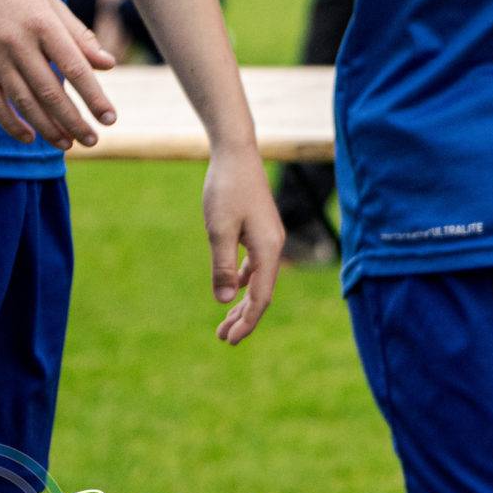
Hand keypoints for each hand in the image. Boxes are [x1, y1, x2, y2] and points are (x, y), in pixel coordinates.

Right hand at [0, 0, 116, 147]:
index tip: (110, 119)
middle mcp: (17, 42)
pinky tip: (29, 137)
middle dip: (73, 121)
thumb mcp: (51, 5)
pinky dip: (10, 123)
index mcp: (43, 24)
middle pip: (50, 92)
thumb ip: (79, 37)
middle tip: (93, 141)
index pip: (75, 69)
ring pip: (22, 101)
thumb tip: (108, 65)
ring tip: (66, 145)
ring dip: (47, 128)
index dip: (93, 97)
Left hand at [201, 151, 283, 344]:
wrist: (236, 153)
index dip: (246, 321)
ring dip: (243, 301)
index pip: (261, 297)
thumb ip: (222, 266)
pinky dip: (244, 281)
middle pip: (263, 292)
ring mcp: (268, 238)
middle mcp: (274, 246)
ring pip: (259, 280)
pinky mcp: (260, 230)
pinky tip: (231, 288)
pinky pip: (255, 265)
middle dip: (244, 317)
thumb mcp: (218, 230)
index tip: (228, 339)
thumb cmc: (226, 189)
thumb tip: (224, 300)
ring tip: (225, 321)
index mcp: (268, 249)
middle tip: (223, 338)